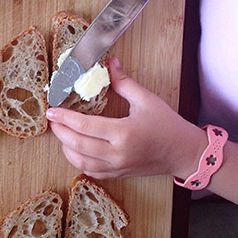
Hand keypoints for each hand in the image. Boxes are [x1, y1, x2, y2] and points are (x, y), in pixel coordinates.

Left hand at [46, 58, 207, 179]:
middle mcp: (117, 154)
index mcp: (124, 134)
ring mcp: (117, 167)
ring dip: (66, 147)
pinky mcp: (118, 174)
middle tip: (52, 120)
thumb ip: (124, 82)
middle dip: (60, 131)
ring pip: (80, 161)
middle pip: (77, 145)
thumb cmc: (168, 126)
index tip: (52, 110)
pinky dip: (78, 161)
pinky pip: (90, 171)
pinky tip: (74, 149)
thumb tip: (110, 63)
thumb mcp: (147, 100)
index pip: (85, 126)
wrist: (185, 153)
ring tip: (61, 133)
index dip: (65, 118)